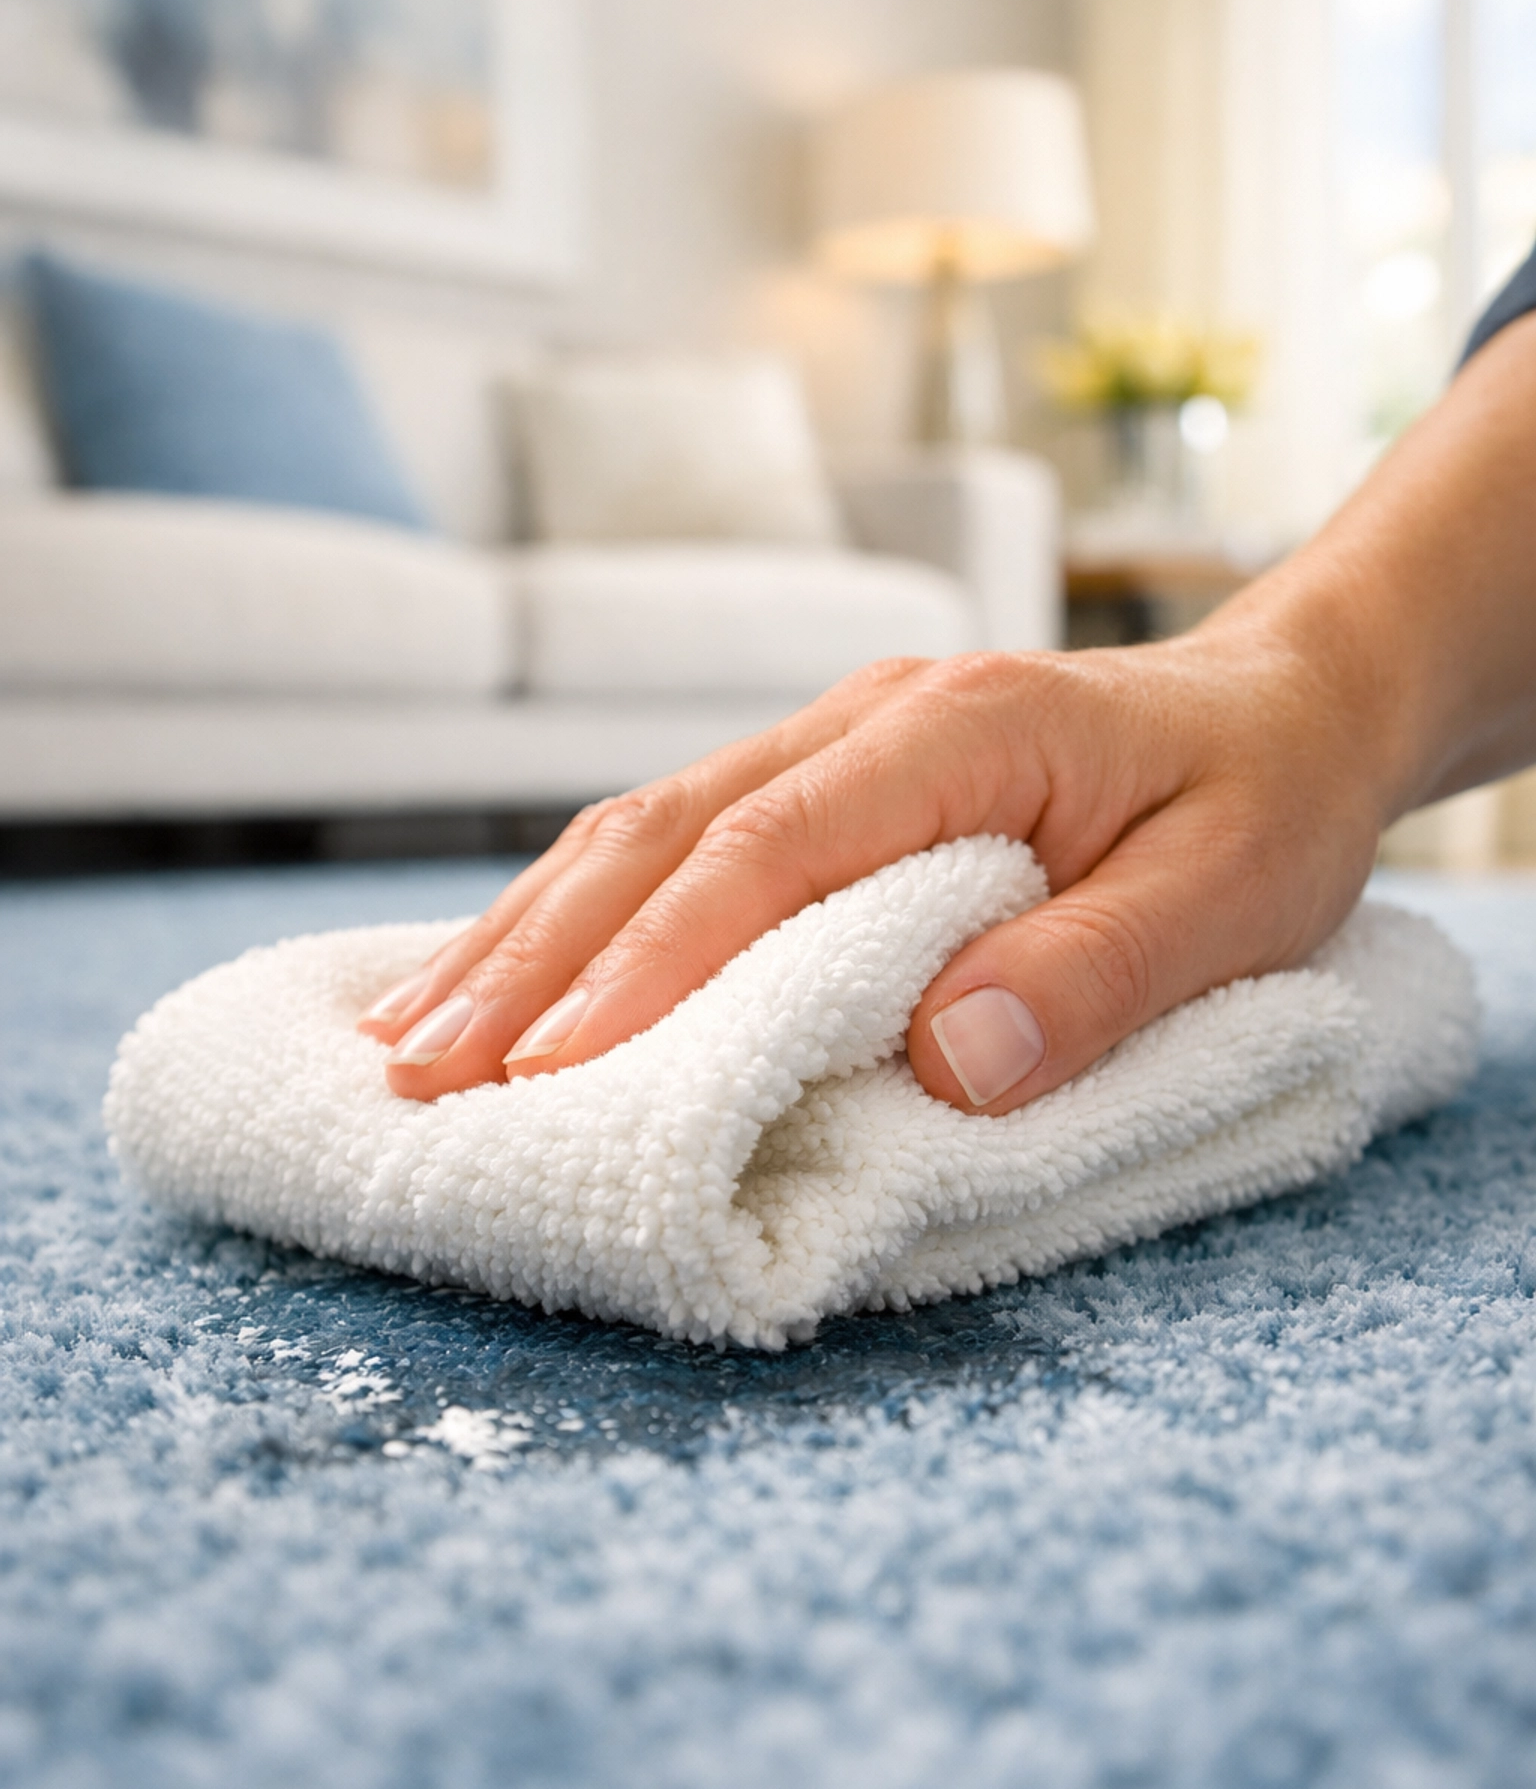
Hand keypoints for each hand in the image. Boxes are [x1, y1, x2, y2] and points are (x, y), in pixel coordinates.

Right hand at [358, 609, 1390, 1117]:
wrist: (1286, 708)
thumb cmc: (1262, 804)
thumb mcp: (1235, 897)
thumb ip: (1097, 974)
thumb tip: (947, 1062)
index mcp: (960, 730)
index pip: (769, 851)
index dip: (652, 967)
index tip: (551, 1071)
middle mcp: (867, 719)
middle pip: (660, 835)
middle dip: (532, 962)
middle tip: (420, 1080)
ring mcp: (831, 742)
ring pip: (639, 833)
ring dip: (521, 941)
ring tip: (407, 1046)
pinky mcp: (820, 784)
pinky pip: (673, 848)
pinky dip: (576, 924)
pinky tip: (500, 980)